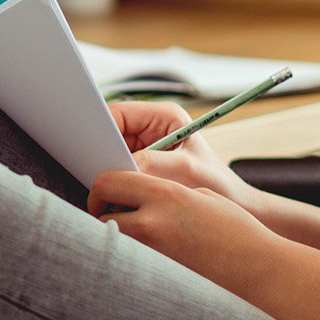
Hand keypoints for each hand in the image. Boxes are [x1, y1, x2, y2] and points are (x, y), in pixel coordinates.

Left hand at [86, 170, 267, 283]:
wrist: (261, 271)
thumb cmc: (237, 231)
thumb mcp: (201, 196)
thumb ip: (164, 194)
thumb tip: (134, 196)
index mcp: (164, 194)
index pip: (107, 182)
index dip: (103, 187)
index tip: (108, 194)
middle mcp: (152, 223)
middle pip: (99, 215)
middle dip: (102, 213)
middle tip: (114, 216)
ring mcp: (152, 255)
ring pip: (109, 242)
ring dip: (113, 238)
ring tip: (133, 238)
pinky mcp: (156, 278)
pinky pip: (127, 265)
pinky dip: (128, 260)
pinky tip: (145, 260)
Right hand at [106, 100, 265, 216]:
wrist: (235, 207)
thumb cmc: (218, 185)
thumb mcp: (184, 170)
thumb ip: (150, 164)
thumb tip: (119, 169)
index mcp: (163, 115)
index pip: (118, 112)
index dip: (98, 126)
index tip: (84, 143)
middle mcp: (152, 127)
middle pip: (111, 132)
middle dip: (100, 150)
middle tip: (90, 169)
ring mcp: (147, 147)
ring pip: (112, 153)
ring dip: (107, 168)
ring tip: (102, 184)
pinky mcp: (144, 166)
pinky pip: (119, 170)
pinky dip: (114, 181)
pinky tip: (113, 194)